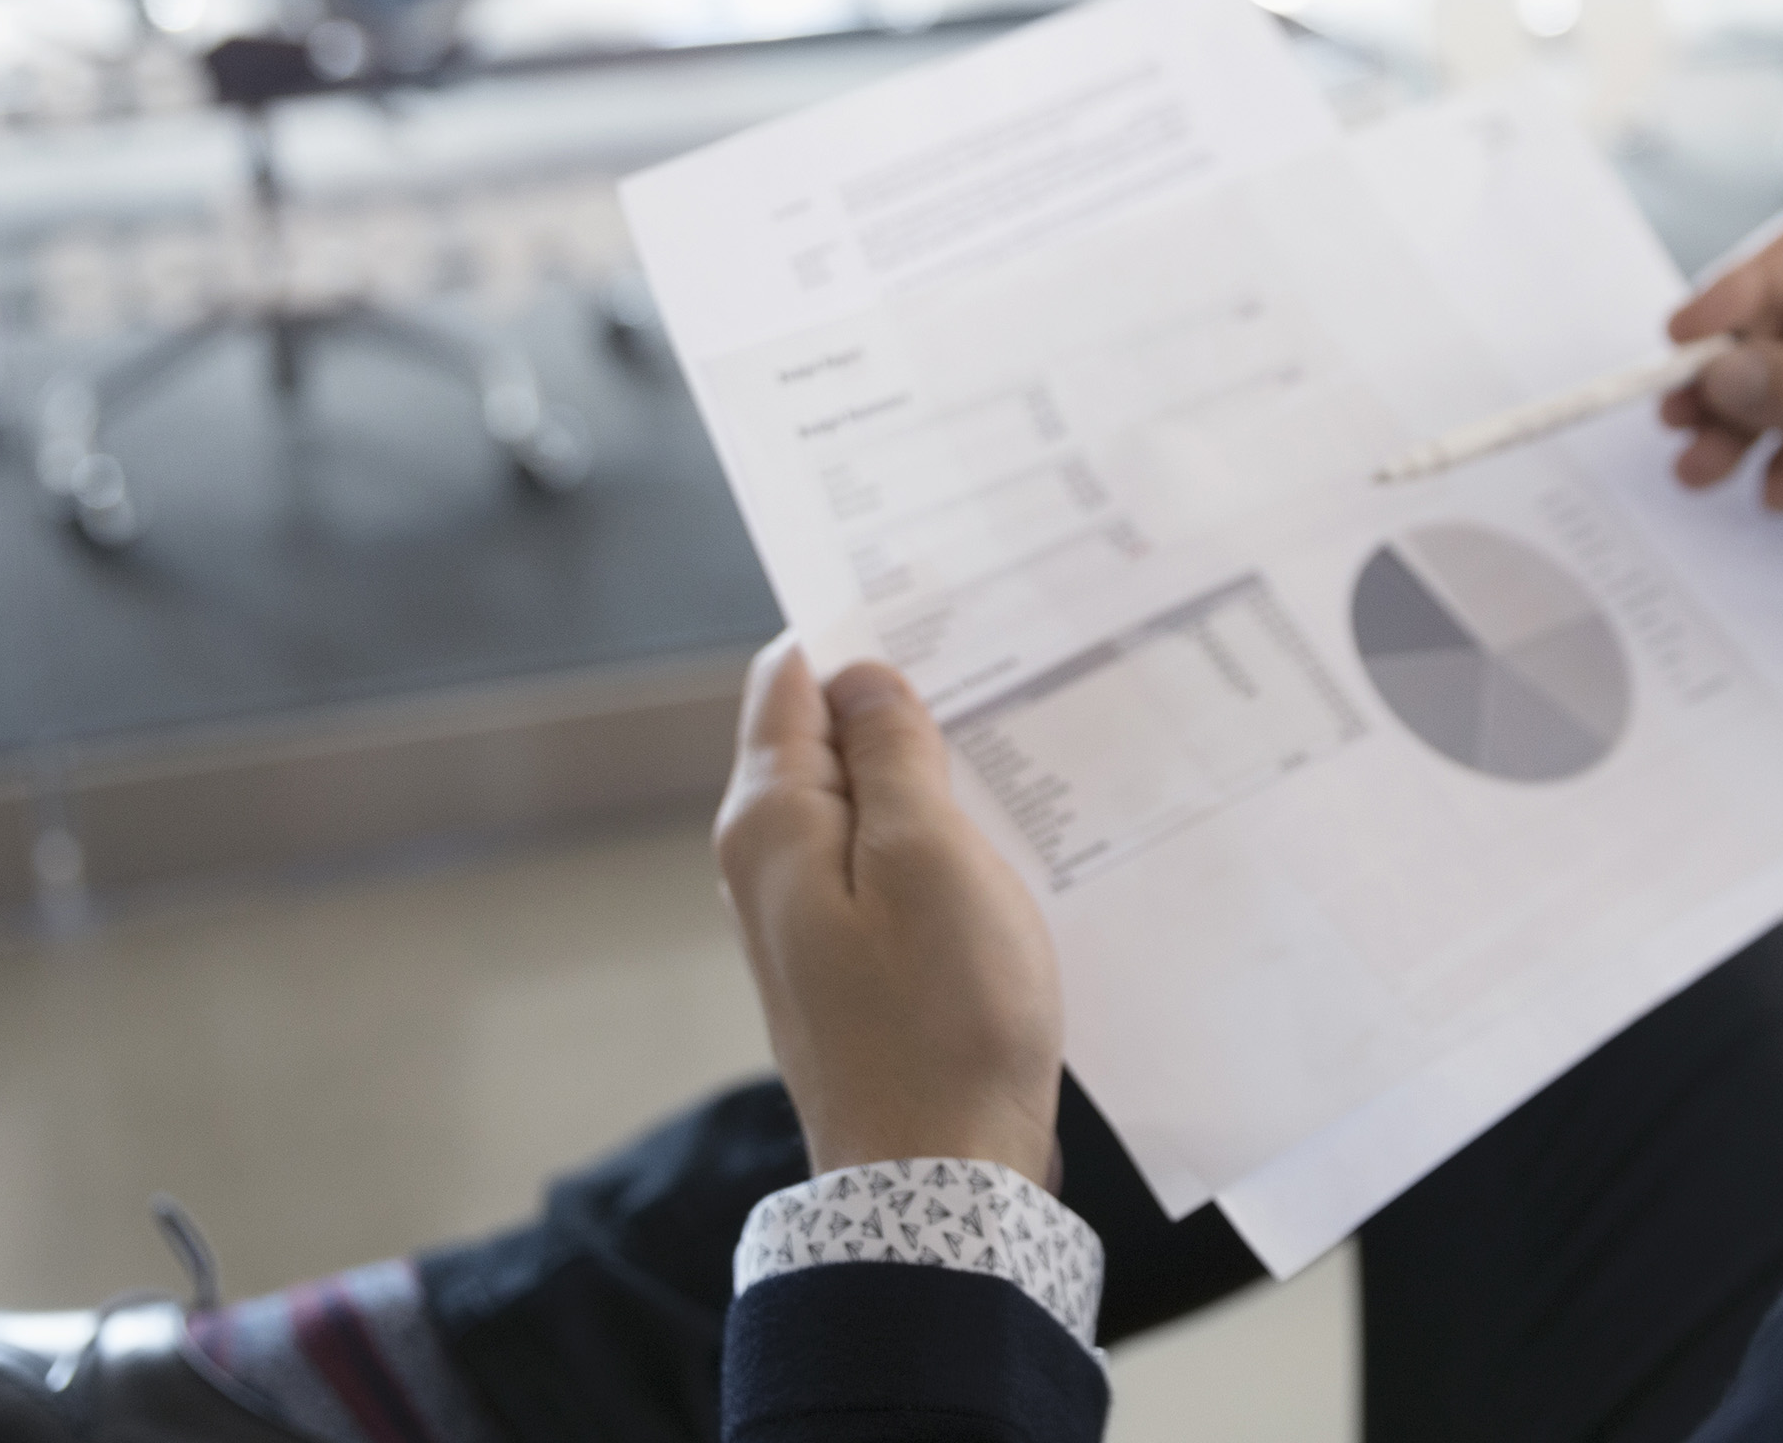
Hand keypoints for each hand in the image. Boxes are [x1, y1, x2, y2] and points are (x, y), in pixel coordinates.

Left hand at [714, 635, 1065, 1185]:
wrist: (941, 1184)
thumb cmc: (942, 1019)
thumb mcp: (931, 858)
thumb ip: (893, 753)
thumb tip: (861, 673)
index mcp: (771, 821)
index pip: (794, 677)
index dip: (863, 630)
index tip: (944, 600)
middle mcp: (769, 863)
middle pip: (827, 736)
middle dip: (902, 695)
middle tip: (1001, 654)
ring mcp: (806, 918)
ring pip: (864, 800)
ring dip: (929, 768)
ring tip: (1014, 733)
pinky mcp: (852, 963)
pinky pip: (886, 863)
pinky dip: (937, 834)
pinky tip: (1002, 831)